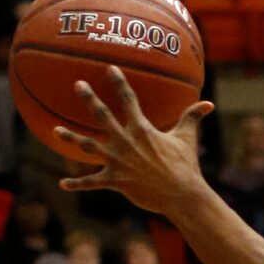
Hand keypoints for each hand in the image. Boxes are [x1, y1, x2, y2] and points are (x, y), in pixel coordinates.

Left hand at [55, 67, 213, 212]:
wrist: (182, 195)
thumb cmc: (186, 166)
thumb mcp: (188, 138)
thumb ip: (193, 117)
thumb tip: (209, 103)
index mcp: (142, 129)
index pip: (128, 99)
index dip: (119, 82)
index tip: (109, 68)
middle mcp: (125, 142)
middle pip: (102, 116)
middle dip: (89, 98)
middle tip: (78, 85)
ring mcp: (118, 162)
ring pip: (88, 146)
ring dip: (70, 137)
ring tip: (55, 129)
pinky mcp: (115, 182)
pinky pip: (92, 182)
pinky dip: (77, 184)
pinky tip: (63, 183)